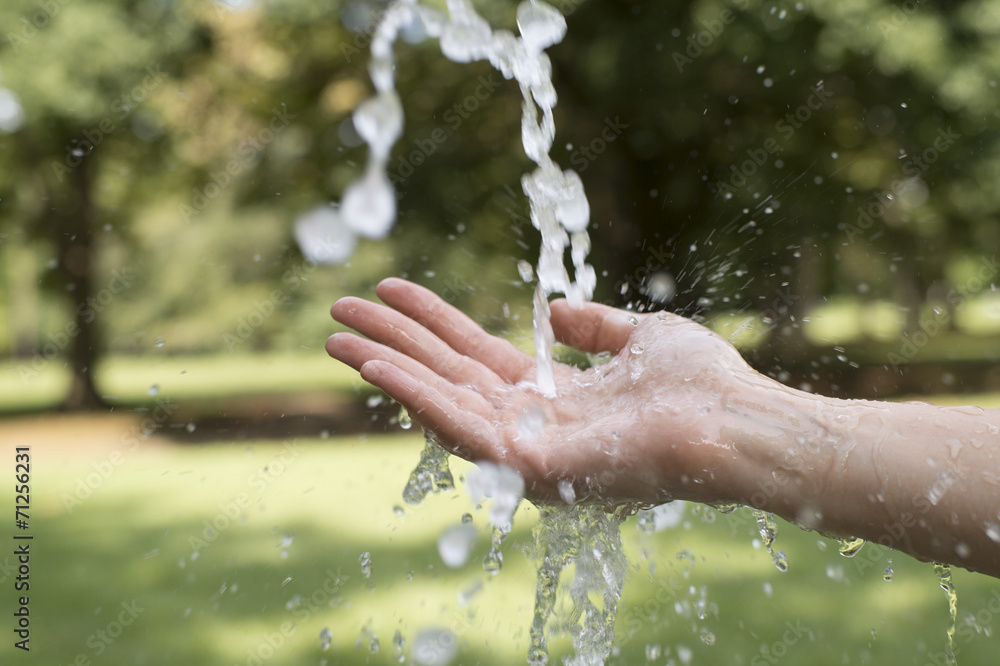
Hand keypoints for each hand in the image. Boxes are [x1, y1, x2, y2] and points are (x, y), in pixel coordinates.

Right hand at [326, 278, 758, 505]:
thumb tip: (552, 309)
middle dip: (390, 341)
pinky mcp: (532, 467)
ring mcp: (527, 449)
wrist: (739, 422)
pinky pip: (462, 428)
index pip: (475, 353)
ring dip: (388, 369)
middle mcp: (530, 424)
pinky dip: (416, 397)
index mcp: (552, 395)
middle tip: (336, 309)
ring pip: (441, 402)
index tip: (389, 288)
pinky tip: (379, 367)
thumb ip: (595, 325)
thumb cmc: (702, 383)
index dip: (431, 320)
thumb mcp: (641, 336)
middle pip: (445, 374)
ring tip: (338, 338)